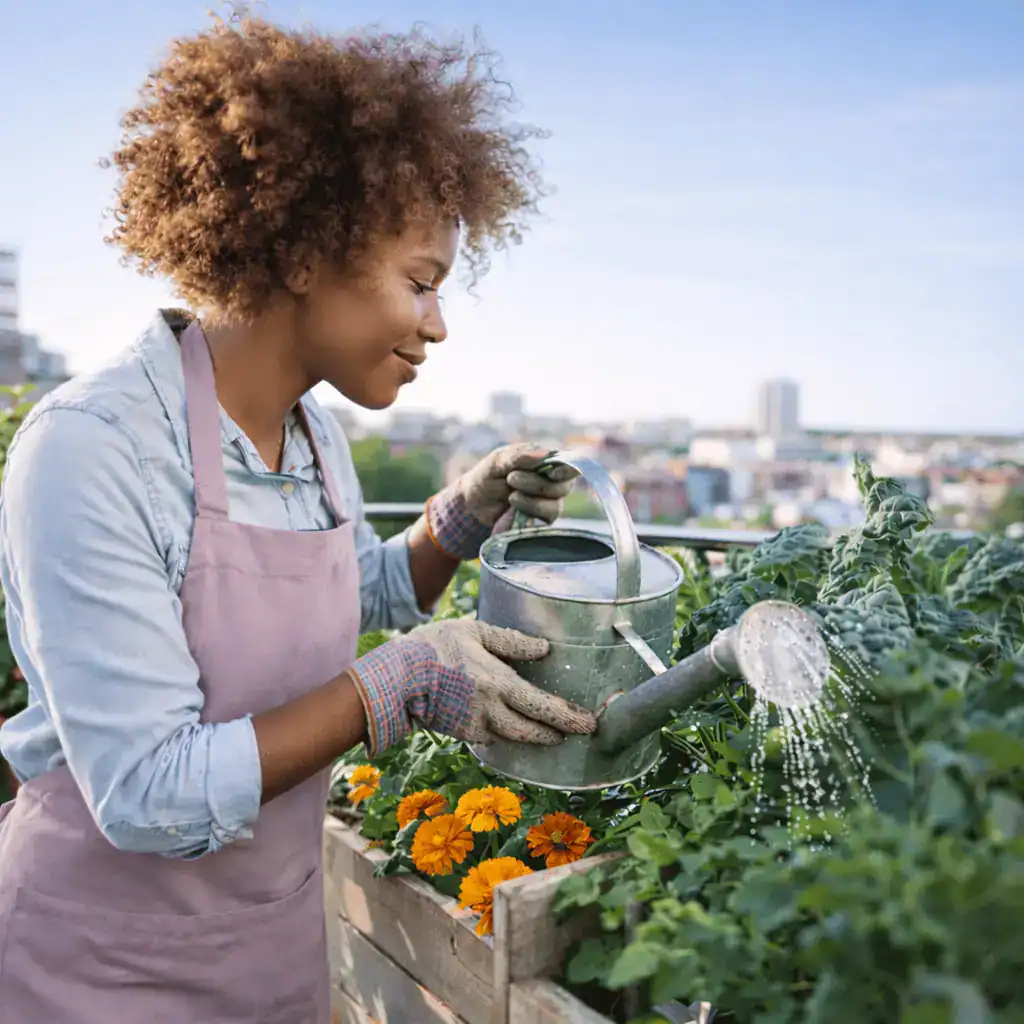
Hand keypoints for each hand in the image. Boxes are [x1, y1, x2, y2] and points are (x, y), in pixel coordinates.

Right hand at [347, 619, 595, 754]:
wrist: (396, 677)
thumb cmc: (434, 646)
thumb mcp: (474, 631)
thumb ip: (511, 641)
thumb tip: (544, 648)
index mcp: (496, 683)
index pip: (541, 706)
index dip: (567, 717)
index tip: (589, 723)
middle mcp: (489, 710)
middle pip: (532, 731)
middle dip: (558, 734)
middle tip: (580, 733)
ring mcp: (475, 725)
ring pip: (514, 739)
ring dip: (536, 738)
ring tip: (553, 733)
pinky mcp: (462, 733)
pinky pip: (493, 738)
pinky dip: (509, 735)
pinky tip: (517, 728)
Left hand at [425, 444, 577, 560]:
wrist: (473, 502)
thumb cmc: (488, 475)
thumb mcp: (498, 460)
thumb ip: (520, 456)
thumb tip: (545, 454)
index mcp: (547, 460)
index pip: (570, 463)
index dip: (568, 469)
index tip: (552, 474)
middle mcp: (554, 481)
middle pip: (564, 486)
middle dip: (536, 484)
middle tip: (511, 478)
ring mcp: (549, 502)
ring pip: (555, 505)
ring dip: (531, 501)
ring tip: (510, 495)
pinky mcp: (542, 520)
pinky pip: (546, 519)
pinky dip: (529, 512)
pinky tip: (512, 507)